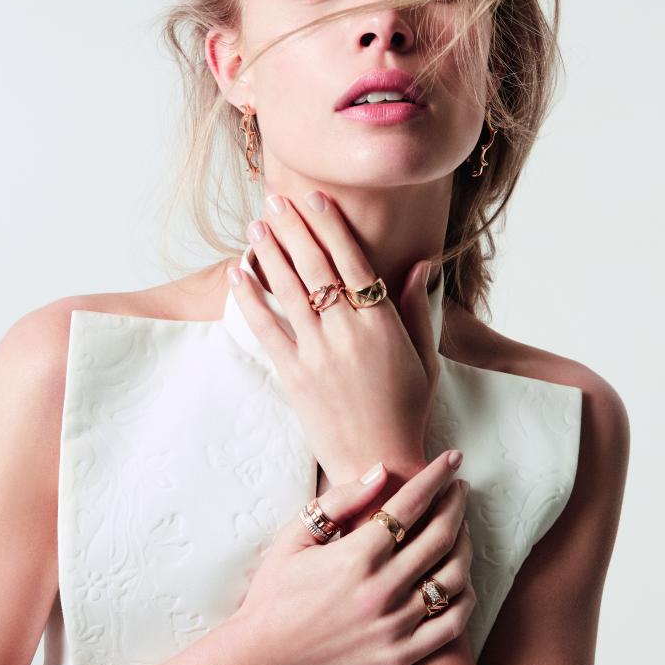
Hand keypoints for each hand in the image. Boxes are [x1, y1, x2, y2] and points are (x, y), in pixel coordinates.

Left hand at [227, 191, 441, 483]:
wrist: (378, 464)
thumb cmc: (408, 409)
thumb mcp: (426, 358)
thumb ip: (419, 308)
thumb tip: (422, 262)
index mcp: (383, 326)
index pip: (354, 262)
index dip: (333, 228)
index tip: (317, 199)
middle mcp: (348, 334)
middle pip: (316, 268)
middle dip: (294, 230)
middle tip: (276, 200)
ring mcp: (317, 355)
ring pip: (289, 292)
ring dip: (270, 254)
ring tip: (255, 225)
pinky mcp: (293, 377)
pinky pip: (267, 330)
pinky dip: (250, 299)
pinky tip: (238, 273)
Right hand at [235, 451, 475, 664]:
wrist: (264, 661)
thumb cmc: (276, 593)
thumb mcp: (296, 537)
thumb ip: (340, 501)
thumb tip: (381, 472)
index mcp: (356, 555)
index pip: (411, 504)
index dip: (436, 477)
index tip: (452, 458)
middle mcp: (382, 589)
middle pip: (440, 535)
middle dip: (456, 503)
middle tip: (460, 488)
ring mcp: (395, 625)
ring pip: (452, 576)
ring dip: (464, 545)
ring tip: (460, 528)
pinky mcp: (401, 655)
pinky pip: (451, 623)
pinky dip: (464, 595)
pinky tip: (461, 578)